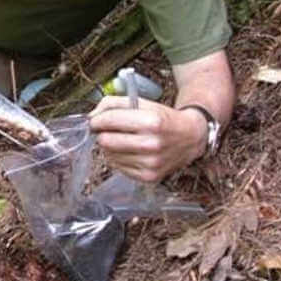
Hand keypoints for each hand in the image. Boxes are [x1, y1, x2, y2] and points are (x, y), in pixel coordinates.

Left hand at [88, 96, 207, 181]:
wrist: (189, 138)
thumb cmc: (163, 119)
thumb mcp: (142, 103)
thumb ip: (113, 103)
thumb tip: (91, 116)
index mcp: (151, 122)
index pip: (109, 121)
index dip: (96, 120)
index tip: (94, 121)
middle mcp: (152, 144)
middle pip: (105, 141)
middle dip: (102, 134)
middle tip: (107, 130)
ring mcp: (151, 163)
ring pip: (109, 156)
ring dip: (110, 147)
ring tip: (123, 140)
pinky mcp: (149, 177)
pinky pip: (118, 168)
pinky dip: (119, 158)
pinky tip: (130, 151)